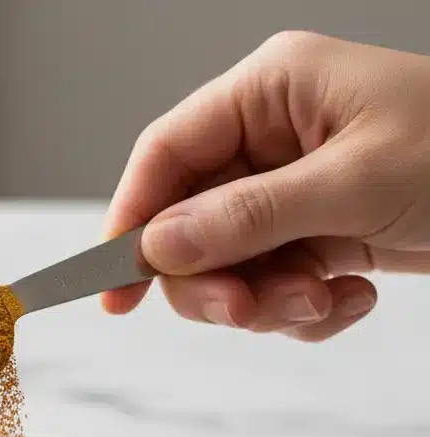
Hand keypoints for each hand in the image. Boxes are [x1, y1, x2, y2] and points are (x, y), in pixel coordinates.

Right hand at [102, 31, 429, 341]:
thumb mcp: (353, 182)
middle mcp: (268, 141)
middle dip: (214, 281)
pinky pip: (271, 288)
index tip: (115, 290)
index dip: (130, 221)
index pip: (166, 155)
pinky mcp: (313, 236)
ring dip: (266, 303)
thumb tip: (160, 247)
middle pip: (186, 226)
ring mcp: (289, 193)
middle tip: (244, 310)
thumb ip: (247, 217)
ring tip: (323, 300)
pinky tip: (350, 300)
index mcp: (269, 93)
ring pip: (226, 268)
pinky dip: (302, 311)